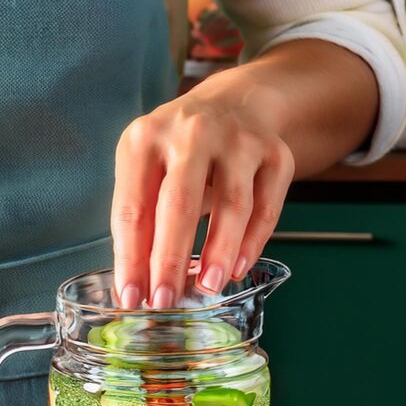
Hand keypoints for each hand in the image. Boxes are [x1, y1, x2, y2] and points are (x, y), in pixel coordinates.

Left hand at [111, 78, 294, 307]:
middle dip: (169, 259)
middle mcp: (192, 133)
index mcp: (145, 139)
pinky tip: (238, 268)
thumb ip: (139, 222)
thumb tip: (137, 285)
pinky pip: (266, 206)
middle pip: (179, 203)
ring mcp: (238, 140)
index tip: (130, 296)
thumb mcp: (145, 170)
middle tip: (164, 301)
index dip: (130, 258)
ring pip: (232, 204)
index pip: (133, 208)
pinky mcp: (275, 153)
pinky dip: (253, 242)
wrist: (232, 104)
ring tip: (207, 287)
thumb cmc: (176, 152)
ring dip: (218, 253)